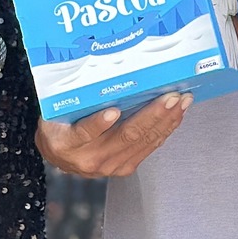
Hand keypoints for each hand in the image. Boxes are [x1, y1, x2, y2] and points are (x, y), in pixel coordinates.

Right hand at [35, 93, 189, 177]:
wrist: (57, 153)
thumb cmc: (59, 124)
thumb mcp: (56, 110)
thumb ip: (74, 99)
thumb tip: (101, 70)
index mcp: (68, 142)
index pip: (84, 133)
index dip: (99, 123)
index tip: (112, 111)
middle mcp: (89, 158)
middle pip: (124, 136)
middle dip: (152, 114)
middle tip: (170, 96)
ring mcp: (108, 166)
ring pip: (141, 142)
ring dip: (165, 121)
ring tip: (181, 102)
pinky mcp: (123, 168)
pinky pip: (148, 148)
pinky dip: (164, 129)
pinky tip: (176, 116)